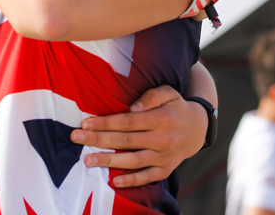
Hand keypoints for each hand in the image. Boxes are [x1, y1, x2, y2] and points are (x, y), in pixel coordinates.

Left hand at [69, 85, 206, 187]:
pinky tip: (114, 181)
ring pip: (132, 161)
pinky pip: (147, 177)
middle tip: (76, 138)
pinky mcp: (165, 169)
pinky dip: (132, 181)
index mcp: (160, 119)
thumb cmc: (176, 107)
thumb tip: (133, 108)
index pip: (127, 122)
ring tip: (88, 160)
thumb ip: (151, 96)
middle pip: (124, 141)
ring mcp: (164, 157)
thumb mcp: (169, 93)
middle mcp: (162, 139)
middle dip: (98, 140)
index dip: (105, 122)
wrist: (199, 128)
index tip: (86, 123)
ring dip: (109, 161)